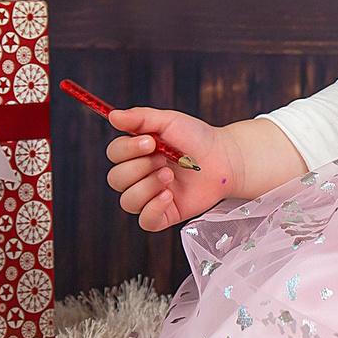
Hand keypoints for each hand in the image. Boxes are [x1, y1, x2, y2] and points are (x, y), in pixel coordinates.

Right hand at [104, 105, 234, 231]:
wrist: (224, 158)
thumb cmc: (196, 138)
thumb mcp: (169, 121)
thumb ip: (140, 118)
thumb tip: (113, 116)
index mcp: (136, 153)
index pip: (114, 154)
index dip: (127, 150)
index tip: (150, 142)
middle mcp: (139, 176)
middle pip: (116, 179)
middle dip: (140, 168)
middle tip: (164, 159)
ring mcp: (150, 196)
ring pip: (128, 201)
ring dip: (147, 187)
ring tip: (170, 176)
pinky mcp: (164, 214)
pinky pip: (145, 221)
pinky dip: (153, 209)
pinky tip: (169, 195)